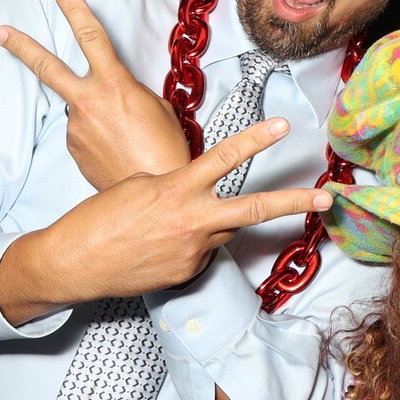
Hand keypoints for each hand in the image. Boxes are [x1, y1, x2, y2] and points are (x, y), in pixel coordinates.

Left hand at [0, 0, 190, 188]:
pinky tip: (116, 146)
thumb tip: (114, 91)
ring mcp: (77, 126)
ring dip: (95, 112)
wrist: (155, 188)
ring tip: (124, 134)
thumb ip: (130, 90)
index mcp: (114, 84)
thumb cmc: (165, 147)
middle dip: (21, 46)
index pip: (91, 36)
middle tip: (1, 31)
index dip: (74, 9)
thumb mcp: (157, 105)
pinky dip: (97, 133)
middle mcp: (88, 101)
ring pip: (78, 106)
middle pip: (47, 67)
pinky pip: (82, 130)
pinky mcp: (73, 147)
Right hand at [0, 118, 331, 322]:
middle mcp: (192, 222)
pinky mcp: (187, 274)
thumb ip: (177, 184)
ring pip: (225, 230)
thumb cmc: (99, 217)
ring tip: (173, 223)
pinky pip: (202, 253)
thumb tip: (197, 189)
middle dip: (294, 203)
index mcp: (177, 190)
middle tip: (327, 198)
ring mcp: (192, 252)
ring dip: (217, 222)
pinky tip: (160, 247)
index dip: (256, 140)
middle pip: (254, 209)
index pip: (224, 158)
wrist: (71, 263)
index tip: (284, 125)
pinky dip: (191, 245)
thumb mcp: (139, 186)